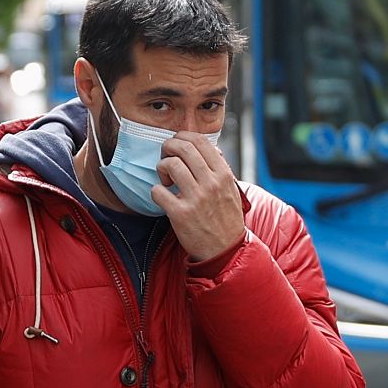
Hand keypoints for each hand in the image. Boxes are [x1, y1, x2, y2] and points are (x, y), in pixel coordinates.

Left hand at [153, 132, 244, 261]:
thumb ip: (220, 169)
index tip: (177, 145)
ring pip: (170, 165)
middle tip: (166, 158)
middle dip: (168, 148)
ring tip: (166, 180)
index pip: (200, 141)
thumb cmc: (226, 219)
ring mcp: (196, 198)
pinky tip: (162, 197)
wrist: (226, 250)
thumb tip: (210, 149)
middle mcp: (211, 183)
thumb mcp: (231, 190)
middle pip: (182, 148)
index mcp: (223, 174)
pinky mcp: (181, 214)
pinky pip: (158, 191)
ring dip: (162, 168)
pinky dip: (156, 191)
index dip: (182, 137)